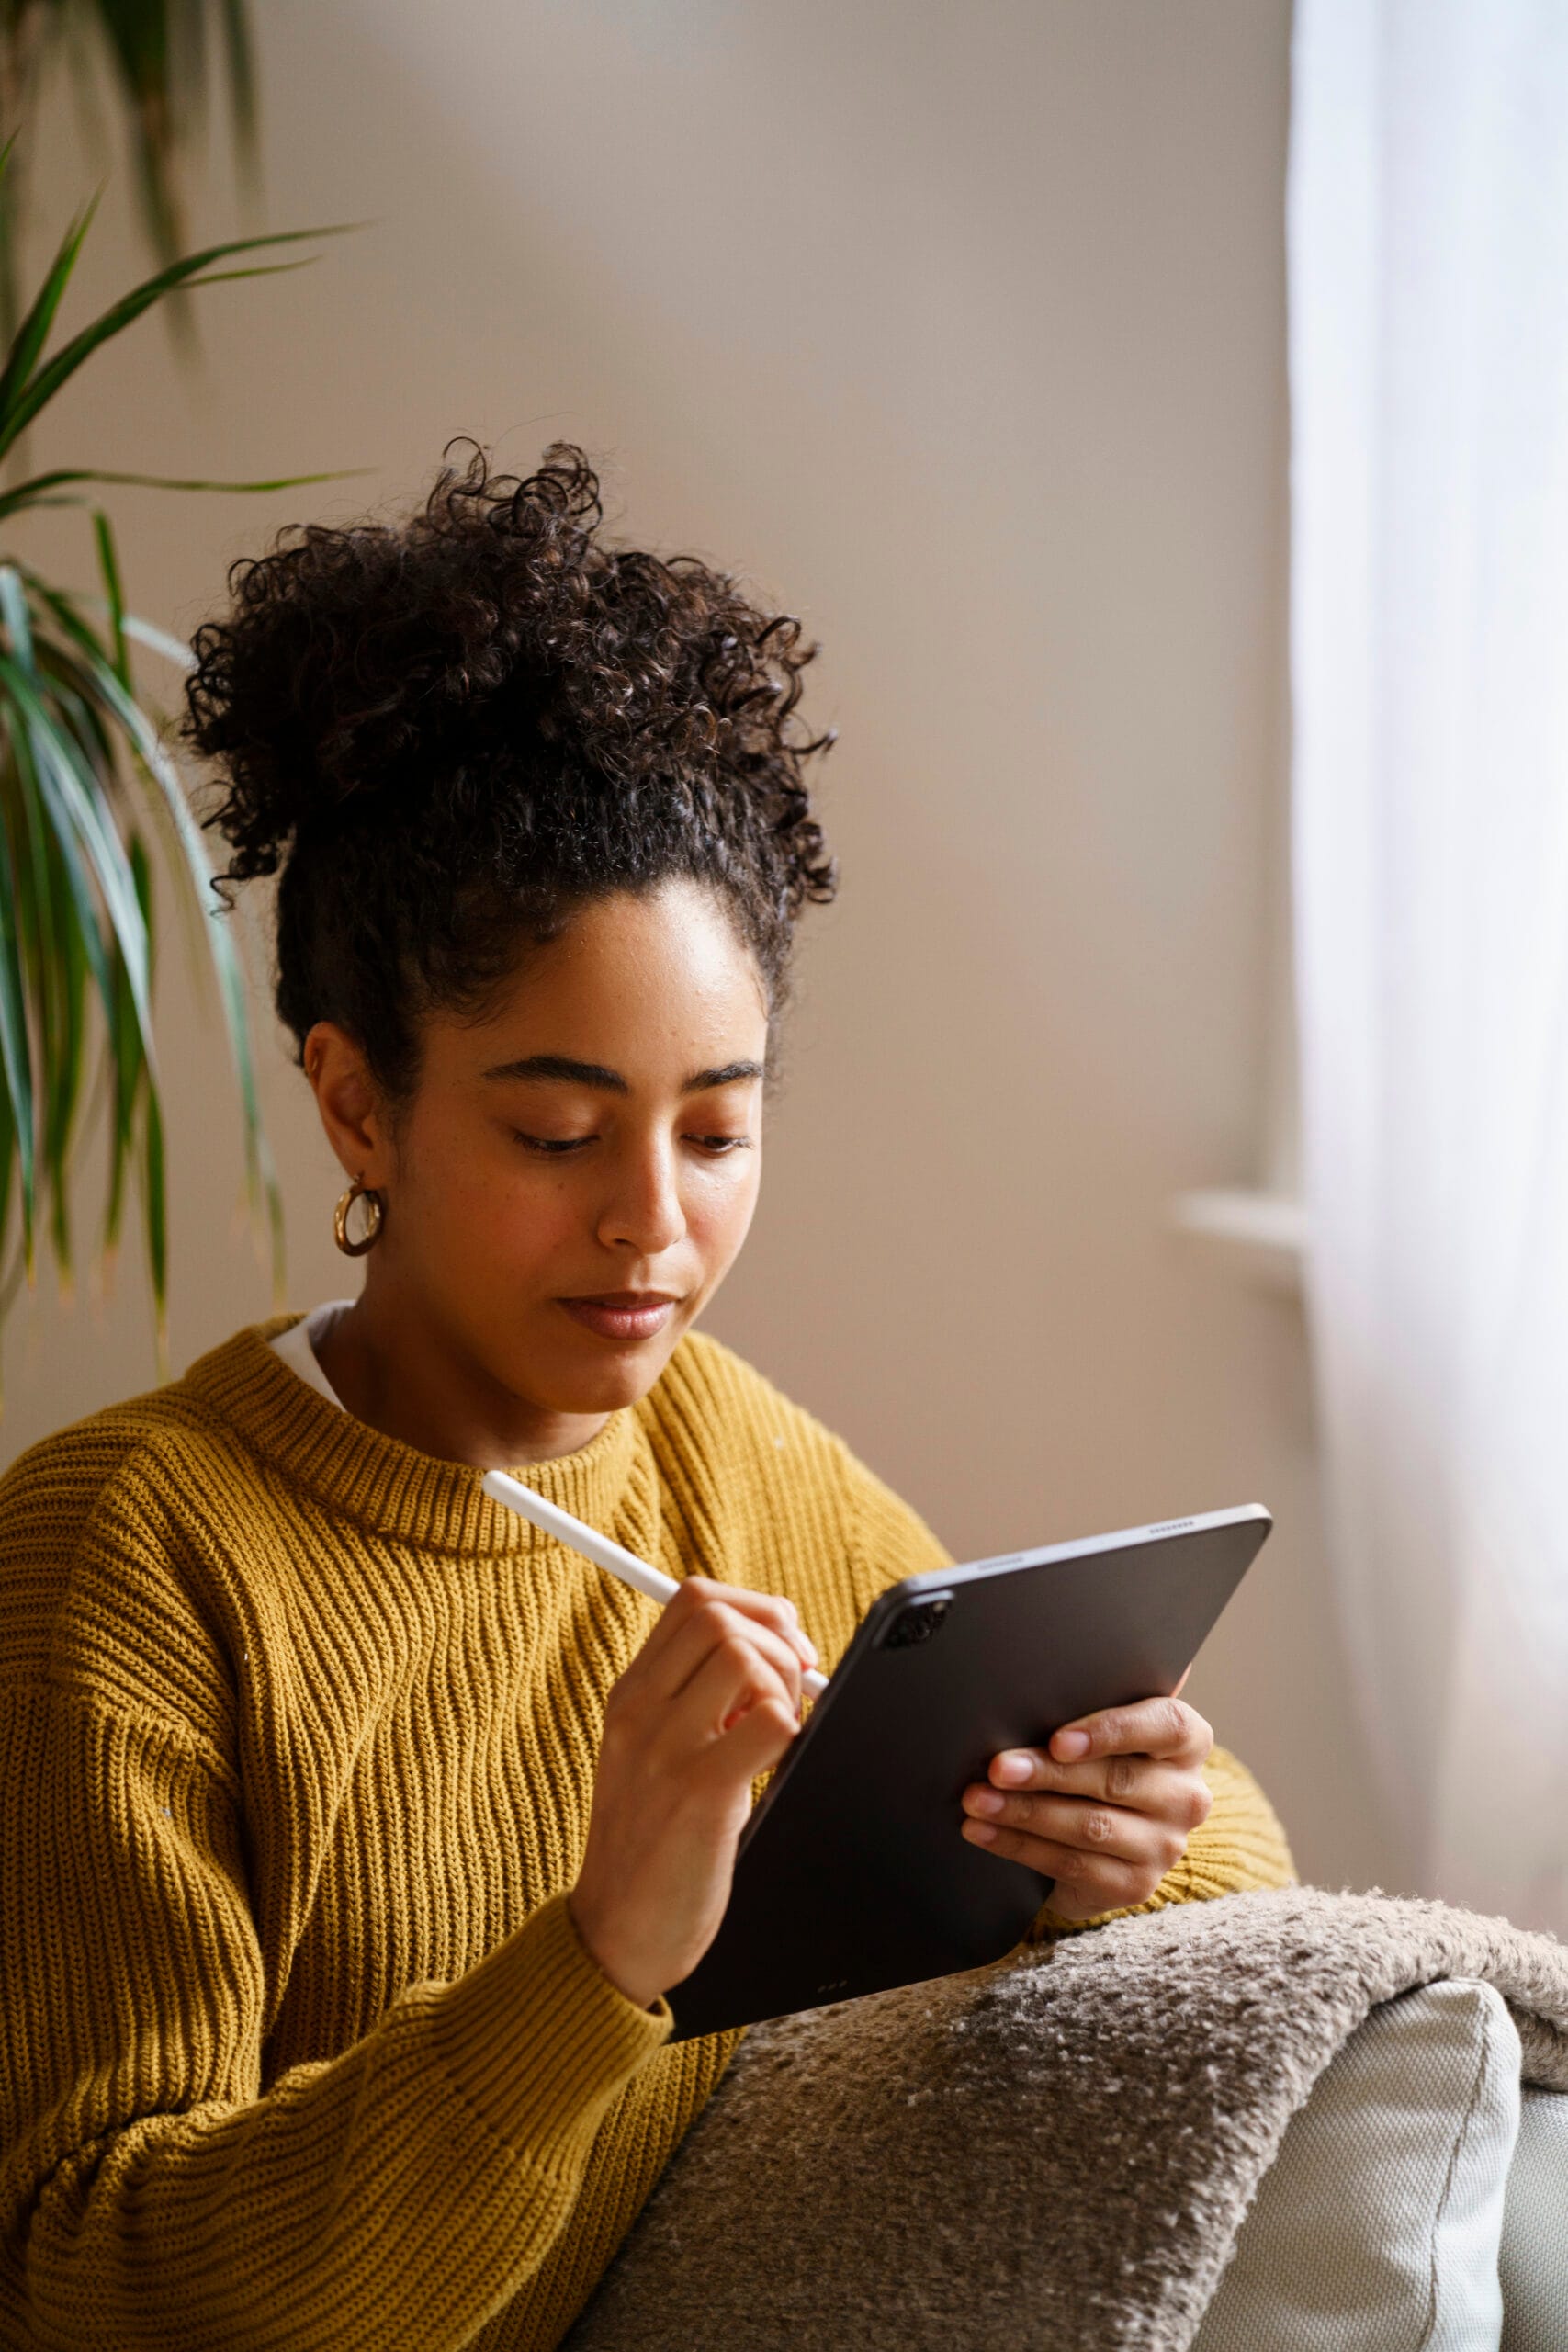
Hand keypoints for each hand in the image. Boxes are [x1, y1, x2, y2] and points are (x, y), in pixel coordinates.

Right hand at [568, 1579, 817, 2009]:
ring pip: (742, 1656)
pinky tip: (776, 1763)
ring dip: (783, 1684)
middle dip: (777, 1637)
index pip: (692, 1599)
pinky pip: (769, 1723)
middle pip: (718, 1614)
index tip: (783, 1646)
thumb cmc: (653, 1842)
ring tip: (779, 1730)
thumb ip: (697, 1699)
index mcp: (629, 1695)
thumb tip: (775, 1650)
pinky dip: (791, 1731)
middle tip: (797, 1685)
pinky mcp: (698, 1795)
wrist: (616, 1934)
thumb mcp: (653, 1753)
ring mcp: (664, 1750)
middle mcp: (639, 1712)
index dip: (754, 1606)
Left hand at [959, 1694, 1213, 1921]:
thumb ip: (1094, 1698)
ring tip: (977, 1800)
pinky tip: (983, 1832)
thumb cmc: (1098, 1760)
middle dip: (1046, 1773)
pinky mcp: (1135, 1885)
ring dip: (1024, 1812)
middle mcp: (1186, 1796)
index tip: (1058, 1739)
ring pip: (1089, 1826)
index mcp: (1188, 1742)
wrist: (1106, 1839)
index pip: (1165, 1727)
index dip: (1112, 1731)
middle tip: (996, 1767)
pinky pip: (1071, 1864)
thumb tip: (1041, 1662)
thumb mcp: (1102, 1728)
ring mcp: (1165, 1846)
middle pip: (1114, 1780)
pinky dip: (1019, 1846)